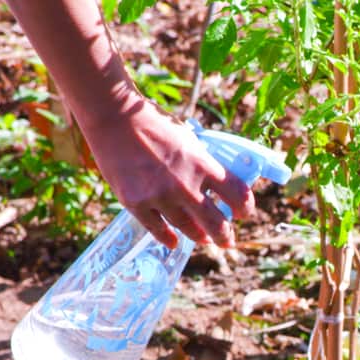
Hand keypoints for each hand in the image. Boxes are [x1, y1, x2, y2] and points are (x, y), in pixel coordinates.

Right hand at [82, 93, 254, 248]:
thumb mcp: (189, 141)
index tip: (243, 213)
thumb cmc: (154, 124)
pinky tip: (173, 242)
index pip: (238, 195)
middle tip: (228, 242)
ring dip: (199, 236)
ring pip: (188, 229)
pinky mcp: (136, 203)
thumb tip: (217, 185)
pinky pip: (157, 230)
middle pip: (216, 223)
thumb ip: (203, 164)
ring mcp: (160, 197)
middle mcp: (185, 185)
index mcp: (203, 165)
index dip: (245, 208)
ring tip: (203, 238)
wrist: (114, 116)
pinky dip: (167, 238)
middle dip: (225, 236)